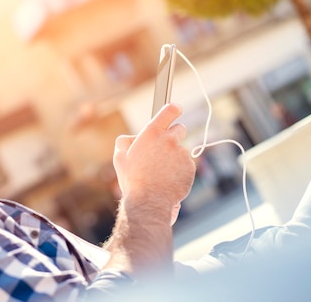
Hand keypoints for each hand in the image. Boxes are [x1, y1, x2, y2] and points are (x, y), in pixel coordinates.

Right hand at [113, 103, 194, 223]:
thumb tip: (133, 138)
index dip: (174, 108)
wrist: (149, 202)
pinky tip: (169, 179)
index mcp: (151, 133)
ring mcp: (182, 153)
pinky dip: (180, 170)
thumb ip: (125, 142)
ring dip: (174, 157)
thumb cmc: (133, 180)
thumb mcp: (120, 158)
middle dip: (173, 136)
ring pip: (181, 150)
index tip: (176, 109)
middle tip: (163, 150)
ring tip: (161, 172)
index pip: (169, 110)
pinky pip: (187, 164)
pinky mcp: (190, 167)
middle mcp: (169, 140)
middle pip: (179, 129)